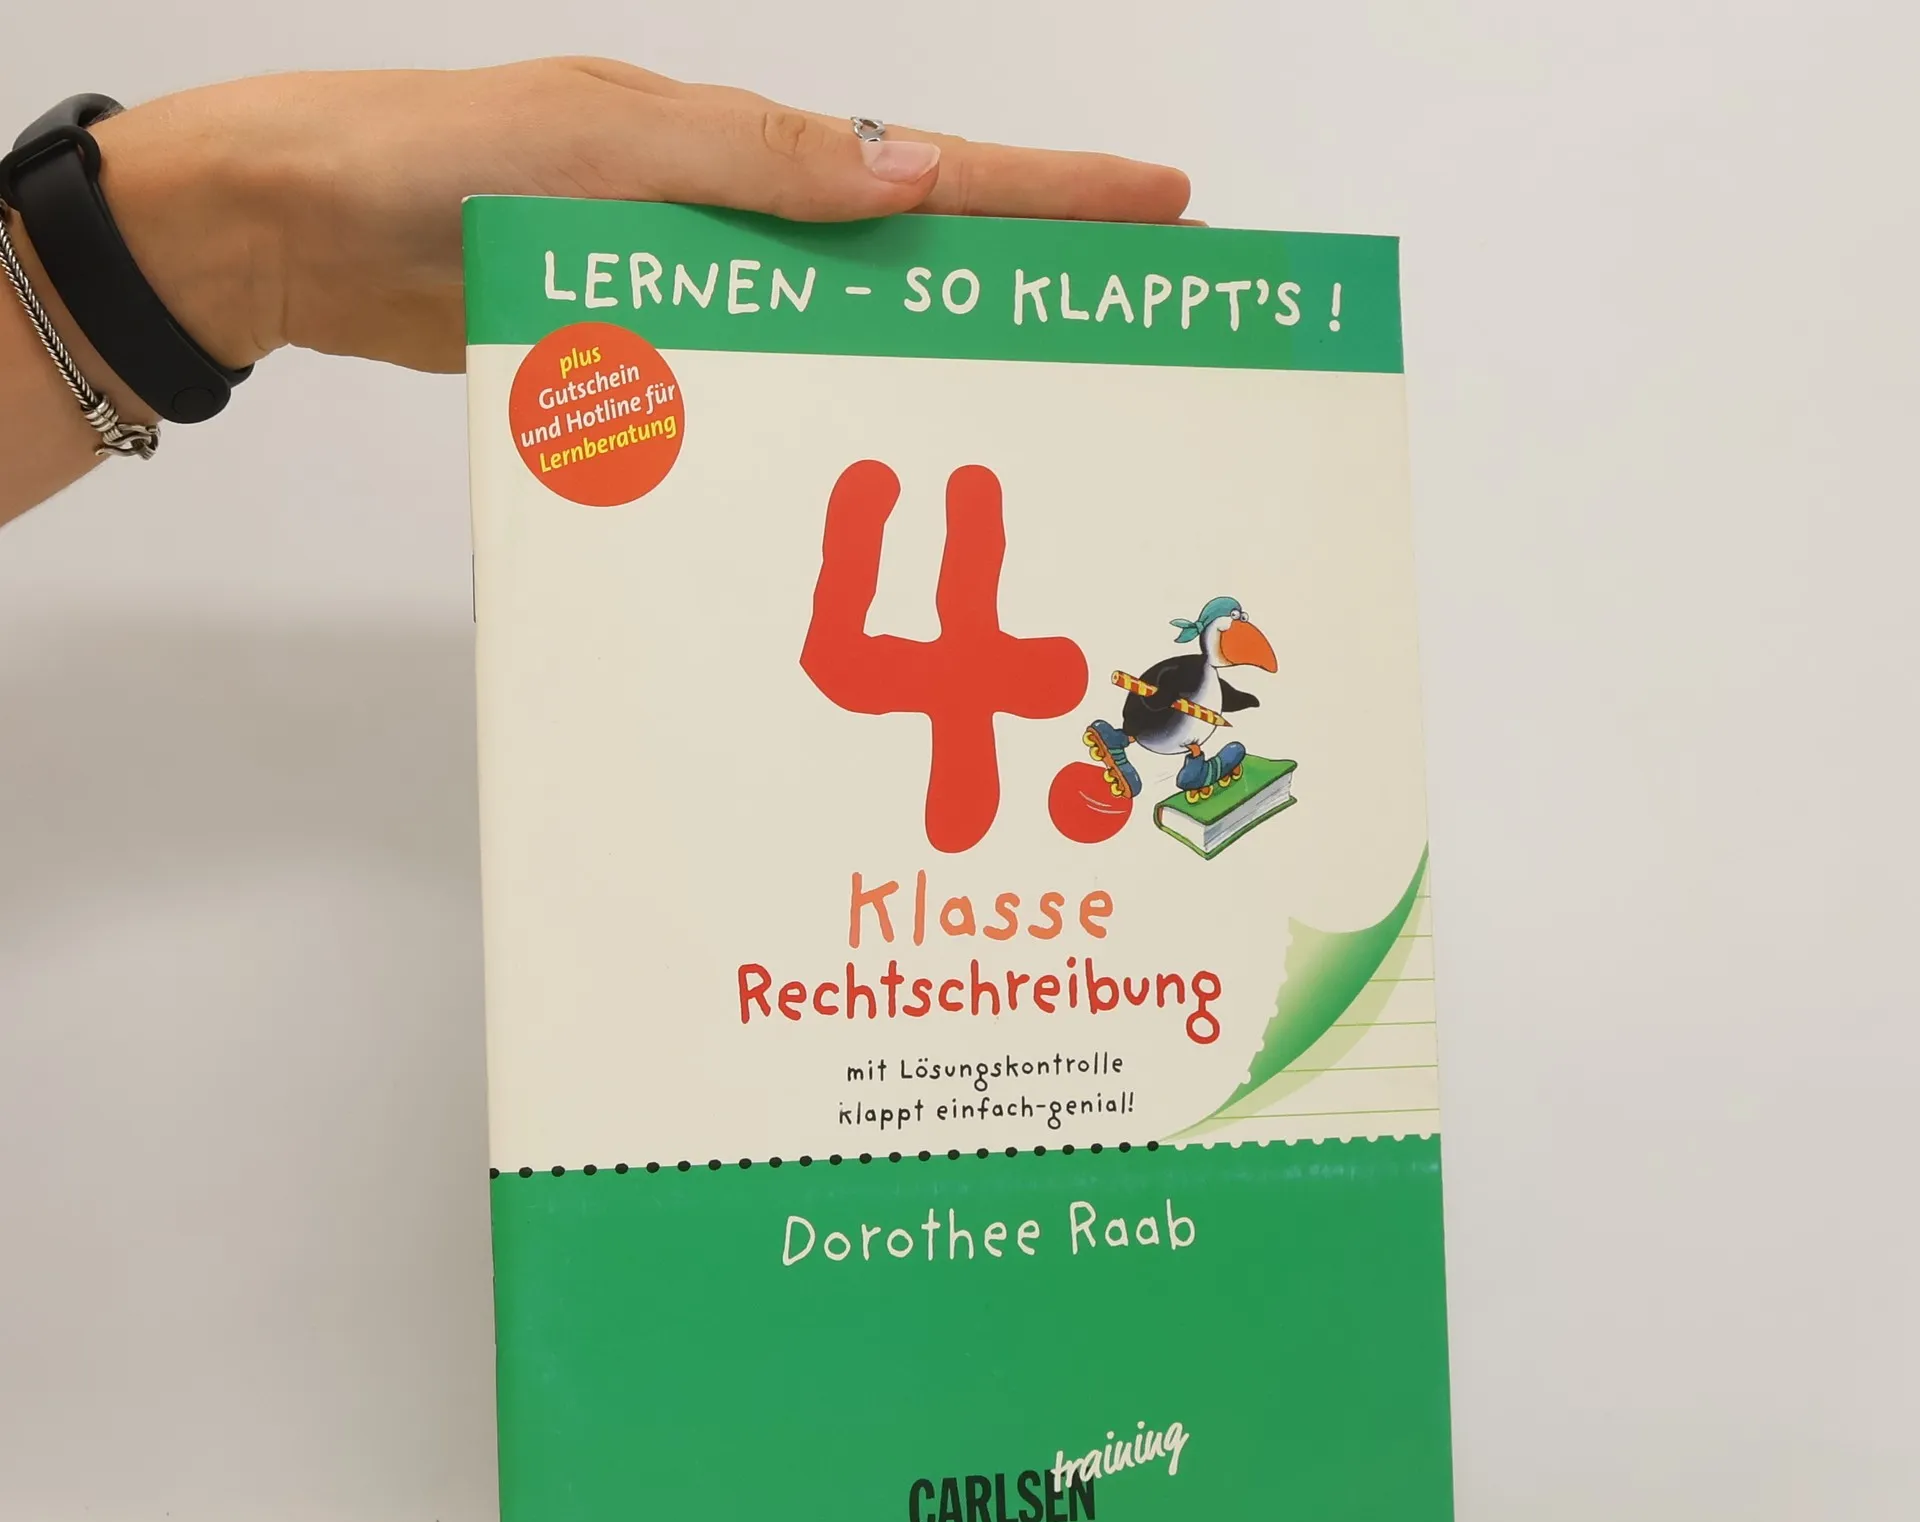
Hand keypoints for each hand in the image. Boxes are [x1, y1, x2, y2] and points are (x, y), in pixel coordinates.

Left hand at [91, 61, 1192, 376]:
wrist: (298, 230)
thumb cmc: (434, 160)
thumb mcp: (606, 146)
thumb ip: (754, 165)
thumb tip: (912, 177)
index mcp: (746, 151)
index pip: (928, 173)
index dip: (1048, 191)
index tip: (1161, 206)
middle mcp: (735, 223)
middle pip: (905, 265)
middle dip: (1016, 293)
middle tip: (1118, 338)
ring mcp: (694, 297)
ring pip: (838, 343)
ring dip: (922, 379)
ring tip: (1020, 433)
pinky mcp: (647, 363)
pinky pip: (757, 393)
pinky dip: (814, 423)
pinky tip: (857, 475)